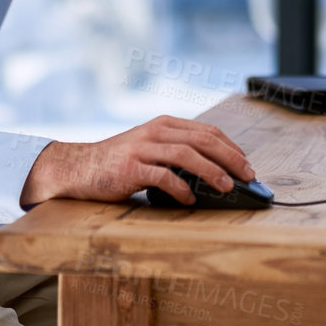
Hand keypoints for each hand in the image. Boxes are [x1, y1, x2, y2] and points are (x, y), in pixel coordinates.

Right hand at [20, 115, 254, 206]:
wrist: (78, 167)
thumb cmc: (118, 163)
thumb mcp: (149, 148)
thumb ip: (176, 153)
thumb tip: (214, 172)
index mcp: (164, 124)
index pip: (207, 131)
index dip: (231, 147)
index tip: (246, 163)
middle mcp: (155, 132)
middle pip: (202, 140)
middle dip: (230, 157)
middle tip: (247, 175)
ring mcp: (142, 148)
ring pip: (187, 155)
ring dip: (212, 172)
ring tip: (227, 187)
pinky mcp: (130, 168)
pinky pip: (163, 177)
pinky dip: (180, 189)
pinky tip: (189, 201)